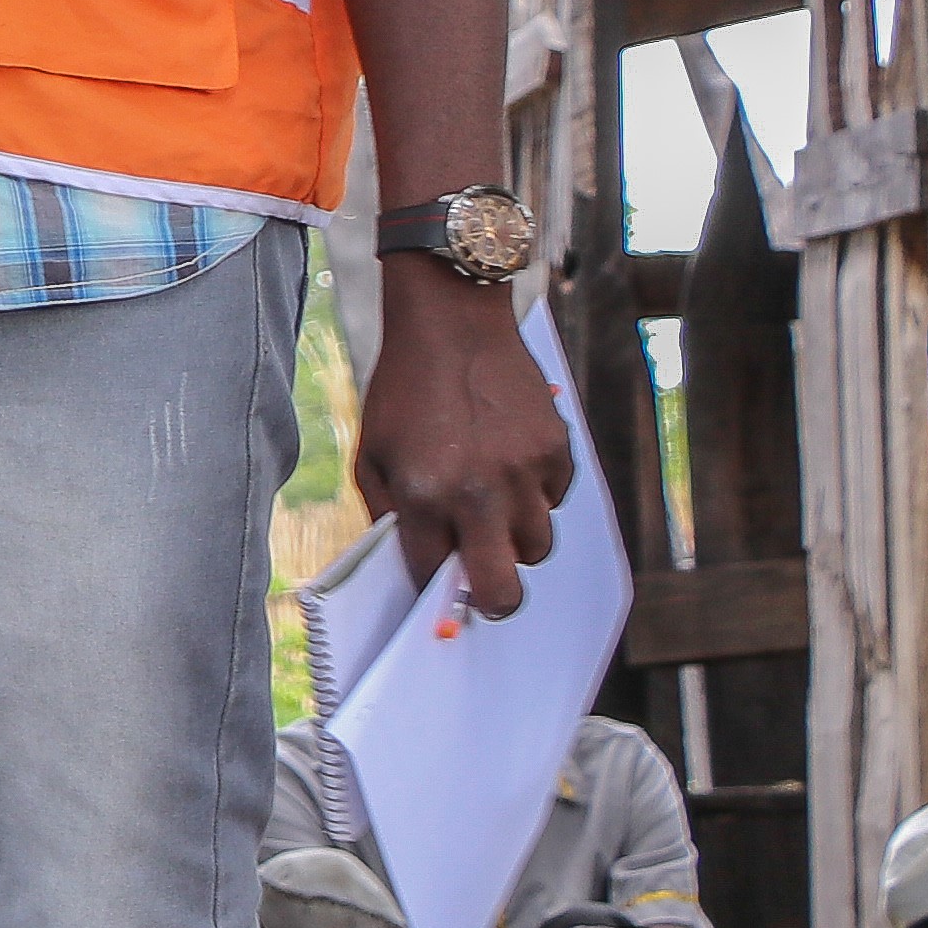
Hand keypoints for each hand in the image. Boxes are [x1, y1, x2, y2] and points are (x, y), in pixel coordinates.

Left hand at [350, 273, 570, 618]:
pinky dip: (536, 495)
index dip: (432, 585)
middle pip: (503, 590)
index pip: (433, 575)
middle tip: (483, 592)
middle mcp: (479, 494)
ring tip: (490, 508)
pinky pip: (554, 500)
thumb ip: (389, 514)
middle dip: (492, 601)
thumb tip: (412, 563)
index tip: (435, 585)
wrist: (453, 326)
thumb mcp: (371, 454)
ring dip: (514, 541)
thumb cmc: (404, 391)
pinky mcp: (556, 452)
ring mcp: (524, 474)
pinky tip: (509, 463)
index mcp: (425, 497)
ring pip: (536, 547)